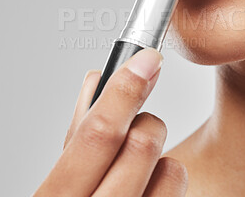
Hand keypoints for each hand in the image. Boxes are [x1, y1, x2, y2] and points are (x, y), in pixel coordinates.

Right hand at [34, 48, 187, 196]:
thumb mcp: (66, 176)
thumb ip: (79, 130)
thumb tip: (97, 80)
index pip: (95, 134)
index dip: (123, 89)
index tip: (146, 60)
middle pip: (141, 144)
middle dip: (145, 121)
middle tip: (141, 120)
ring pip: (172, 167)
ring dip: (159, 154)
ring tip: (141, 162)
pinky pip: (178, 185)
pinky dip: (169, 177)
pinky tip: (152, 184)